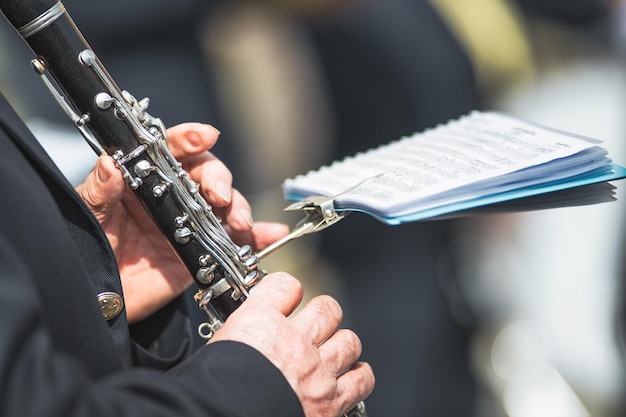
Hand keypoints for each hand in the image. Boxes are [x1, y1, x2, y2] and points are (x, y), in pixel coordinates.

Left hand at [76, 123, 288, 322]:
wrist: (104, 301)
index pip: (170, 150)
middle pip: (207, 174)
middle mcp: (174, 197)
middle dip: (219, 179)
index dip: (189, 138)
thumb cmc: (92, 251)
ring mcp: (192, 224)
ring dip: (239, 207)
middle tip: (218, 195)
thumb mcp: (90, 216)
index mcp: (145, 180)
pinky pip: (236, 241)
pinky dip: (259, 237)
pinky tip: (272, 234)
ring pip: (227, 204)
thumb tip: (111, 163)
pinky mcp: (205, 252)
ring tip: (238, 221)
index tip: (204, 137)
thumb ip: (100, 190)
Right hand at [210, 272, 374, 416]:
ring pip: (349, 340)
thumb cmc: (214, 391)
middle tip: (315, 324)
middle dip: (323, 314)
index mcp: (259, 323)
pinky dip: (358, 377)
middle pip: (327, 308)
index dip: (287, 289)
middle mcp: (293, 342)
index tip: (287, 295)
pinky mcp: (331, 401)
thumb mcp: (216, 349)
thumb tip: (243, 338)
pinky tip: (350, 378)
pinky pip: (361, 379)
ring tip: (333, 352)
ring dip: (342, 344)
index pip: (284, 285)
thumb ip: (239, 336)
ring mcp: (316, 371)